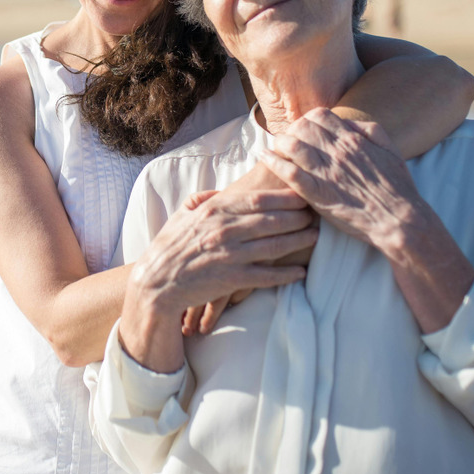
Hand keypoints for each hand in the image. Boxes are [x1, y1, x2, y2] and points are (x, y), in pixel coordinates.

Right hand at [130, 187, 314, 320]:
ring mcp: (229, 255)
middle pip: (272, 220)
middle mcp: (225, 230)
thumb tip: (222, 191)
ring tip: (315, 236)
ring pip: (273, 246)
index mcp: (216, 211)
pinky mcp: (231, 280)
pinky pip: (265, 276)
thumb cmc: (170, 246)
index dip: (285, 196)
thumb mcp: (183, 214)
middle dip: (298, 216)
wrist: (156, 282)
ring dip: (299, 241)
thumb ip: (204, 199)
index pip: (258, 199)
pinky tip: (301, 271)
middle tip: (317, 213)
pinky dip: (285, 274)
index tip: (303, 192)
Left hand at [259, 107, 425, 259]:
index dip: (308, 119)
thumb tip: (350, 123)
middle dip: (292, 129)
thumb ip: (370, 130)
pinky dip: (272, 161)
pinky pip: (288, 172)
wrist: (398, 219)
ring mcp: (325, 172)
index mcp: (353, 139)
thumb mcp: (390, 149)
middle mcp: (337, 151)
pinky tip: (264, 156)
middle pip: (302, 126)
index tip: (304, 129)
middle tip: (287, 139)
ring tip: (275, 147)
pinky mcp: (316, 194)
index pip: (320, 115)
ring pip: (291, 144)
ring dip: (279, 142)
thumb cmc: (397, 187)